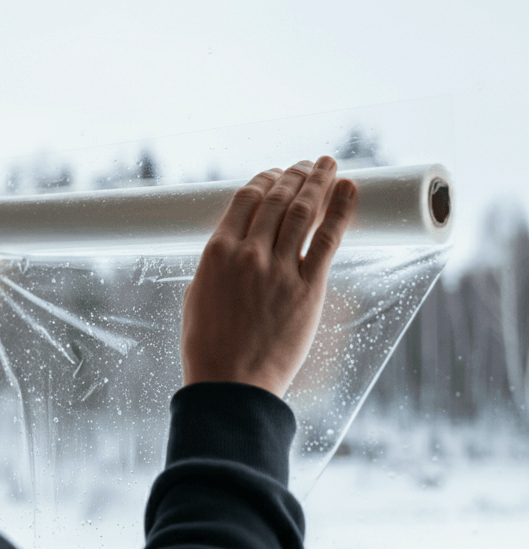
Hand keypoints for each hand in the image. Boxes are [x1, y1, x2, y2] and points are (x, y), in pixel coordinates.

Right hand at [181, 156, 357, 396]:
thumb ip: (218, 266)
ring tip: (329, 165)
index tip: (275, 173)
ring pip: (304, 211)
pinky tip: (350, 190)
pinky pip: (329, 240)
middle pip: (277, 199)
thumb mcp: (197, 295)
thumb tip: (236, 249)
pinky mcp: (309, 289)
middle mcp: (249, 253)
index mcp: (216, 252)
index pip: (245, 199)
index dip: (264, 179)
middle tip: (308, 164)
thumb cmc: (208, 347)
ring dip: (319, 182)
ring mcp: (280, 270)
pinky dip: (342, 211)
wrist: (231, 384)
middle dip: (295, 175)